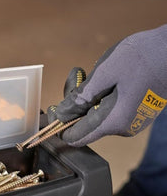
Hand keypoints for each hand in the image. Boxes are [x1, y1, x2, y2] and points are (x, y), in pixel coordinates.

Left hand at [49, 24, 166, 146]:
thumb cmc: (143, 57)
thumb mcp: (105, 73)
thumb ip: (80, 98)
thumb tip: (60, 115)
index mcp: (113, 122)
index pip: (75, 138)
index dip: (59, 126)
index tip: (52, 108)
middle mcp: (122, 128)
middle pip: (84, 124)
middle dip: (73, 103)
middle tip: (76, 74)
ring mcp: (130, 122)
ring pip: (95, 115)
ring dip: (85, 97)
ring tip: (86, 72)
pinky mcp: (135, 113)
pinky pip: (107, 110)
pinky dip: (99, 96)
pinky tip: (102, 78)